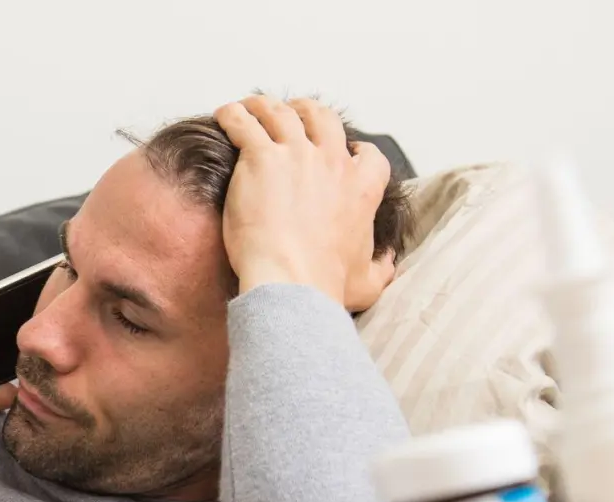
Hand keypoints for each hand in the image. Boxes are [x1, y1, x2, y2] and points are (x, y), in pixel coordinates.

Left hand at [214, 96, 396, 311]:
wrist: (291, 281)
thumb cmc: (324, 283)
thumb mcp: (368, 280)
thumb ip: (382, 266)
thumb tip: (388, 263)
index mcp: (361, 188)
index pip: (369, 155)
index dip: (357, 150)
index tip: (346, 151)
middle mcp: (332, 163)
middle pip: (323, 118)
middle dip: (307, 111)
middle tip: (291, 113)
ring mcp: (296, 155)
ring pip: (281, 112)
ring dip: (265, 106)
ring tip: (251, 107)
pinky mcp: (260, 158)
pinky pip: (245, 123)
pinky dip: (234, 115)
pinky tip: (225, 115)